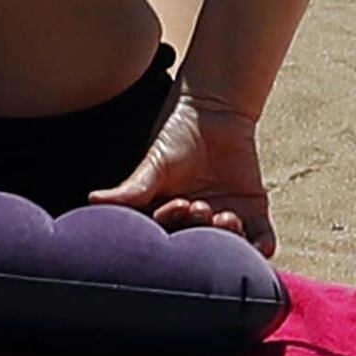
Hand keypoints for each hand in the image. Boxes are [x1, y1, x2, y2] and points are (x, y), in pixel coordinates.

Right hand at [87, 96, 272, 249]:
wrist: (215, 111)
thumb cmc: (177, 137)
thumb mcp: (153, 165)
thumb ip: (131, 189)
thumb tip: (92, 200)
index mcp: (169, 218)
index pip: (169, 234)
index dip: (173, 223)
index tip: (178, 203)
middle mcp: (197, 225)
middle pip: (200, 242)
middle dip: (201, 231)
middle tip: (201, 209)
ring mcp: (226, 219)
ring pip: (229, 244)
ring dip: (230, 238)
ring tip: (225, 216)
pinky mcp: (253, 211)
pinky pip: (262, 237)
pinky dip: (263, 244)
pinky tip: (261, 244)